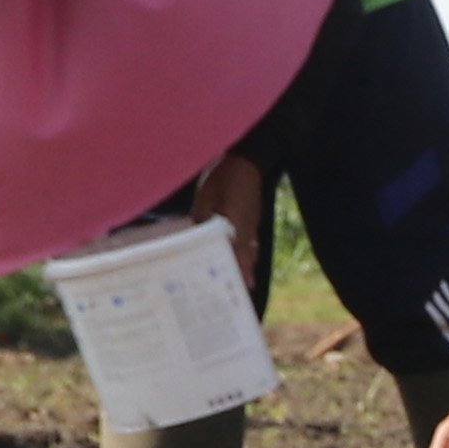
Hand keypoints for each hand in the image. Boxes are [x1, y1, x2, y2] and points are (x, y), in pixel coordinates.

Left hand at [191, 153, 266, 286]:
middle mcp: (249, 226)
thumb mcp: (206, 197)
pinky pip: (248, 238)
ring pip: (249, 248)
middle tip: (240, 289)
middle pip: (248, 254)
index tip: (246, 286)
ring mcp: (253, 222)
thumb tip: (195, 239)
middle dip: (244, 271)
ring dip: (244, 262)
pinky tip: (235, 253)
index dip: (242, 269)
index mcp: (238, 221)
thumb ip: (202, 219)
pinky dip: (243, 249)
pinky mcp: (252, 217)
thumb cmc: (223, 176)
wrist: (246, 159)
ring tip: (238, 277)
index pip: (241, 251)